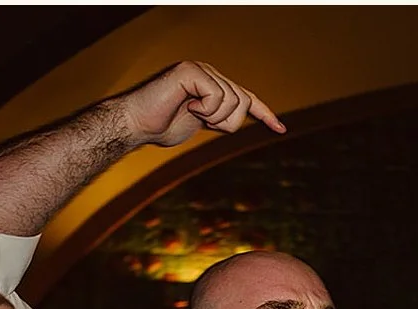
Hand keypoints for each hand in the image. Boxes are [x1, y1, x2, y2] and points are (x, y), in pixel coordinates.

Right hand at [120, 61, 284, 148]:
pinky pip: (217, 96)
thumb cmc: (163, 126)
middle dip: (227, 122)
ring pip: (234, 100)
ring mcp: (200, 69)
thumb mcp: (201, 122)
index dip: (265, 114)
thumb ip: (221, 117)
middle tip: (203, 122)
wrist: (137, 124)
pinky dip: (205, 109)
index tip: (280, 130)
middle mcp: (209, 73)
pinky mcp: (190, 71)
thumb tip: (241, 120)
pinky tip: (188, 106)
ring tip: (192, 113)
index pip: (247, 98)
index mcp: (213, 85)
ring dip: (215, 118)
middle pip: (244, 101)